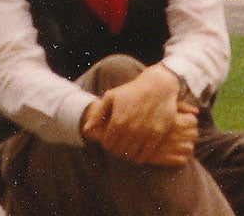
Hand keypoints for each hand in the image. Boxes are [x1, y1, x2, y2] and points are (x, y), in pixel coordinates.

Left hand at [81, 65, 198, 165]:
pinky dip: (140, 157)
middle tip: (118, 147)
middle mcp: (131, 129)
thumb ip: (97, 114)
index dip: (107, 145)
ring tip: (127, 149)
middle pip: (119, 151)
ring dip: (127, 155)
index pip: (108, 144)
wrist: (157, 86)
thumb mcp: (111, 97)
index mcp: (118, 121)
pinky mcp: (157, 135)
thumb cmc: (131, 91)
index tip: (110, 142)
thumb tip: (86, 130)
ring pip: (131, 155)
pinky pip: (145, 155)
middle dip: (116, 151)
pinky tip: (138, 152)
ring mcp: (145, 133)